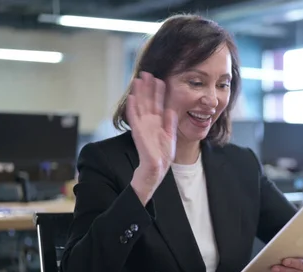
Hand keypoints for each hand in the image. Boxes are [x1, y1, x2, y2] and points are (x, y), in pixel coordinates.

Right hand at [127, 72, 177, 204]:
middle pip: (147, 101)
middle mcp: (150, 121)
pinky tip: (131, 97)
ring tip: (137, 80)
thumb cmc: (163, 154)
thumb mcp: (170, 135)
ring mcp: (143, 126)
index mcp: (158, 121)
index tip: (159, 78)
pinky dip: (132, 108)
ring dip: (138, 93)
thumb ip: (170, 122)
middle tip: (146, 72)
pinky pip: (134, 118)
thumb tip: (171, 109)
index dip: (158, 91)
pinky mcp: (138, 132)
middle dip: (147, 87)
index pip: (158, 102)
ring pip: (140, 106)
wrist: (157, 168)